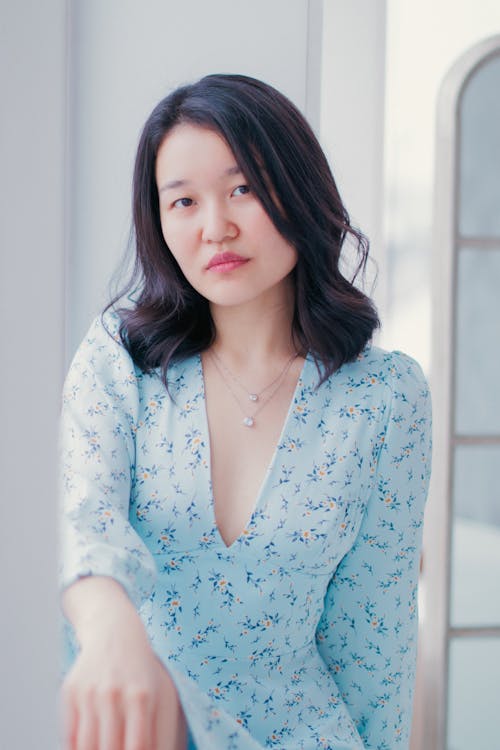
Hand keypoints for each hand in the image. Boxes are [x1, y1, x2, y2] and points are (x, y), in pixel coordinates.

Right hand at [60, 577, 186, 749]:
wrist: (115, 631)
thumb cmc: (144, 673)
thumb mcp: (162, 696)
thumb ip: (163, 734)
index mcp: (141, 696)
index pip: (138, 746)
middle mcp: (112, 693)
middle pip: (109, 749)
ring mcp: (88, 692)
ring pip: (86, 746)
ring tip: (107, 749)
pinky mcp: (70, 692)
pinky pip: (70, 736)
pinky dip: (78, 749)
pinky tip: (90, 748)